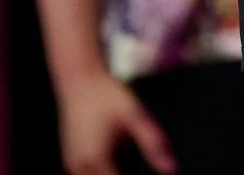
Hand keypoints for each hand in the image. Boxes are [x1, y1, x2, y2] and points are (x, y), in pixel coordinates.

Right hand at [52, 68, 174, 174]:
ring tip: (127, 158)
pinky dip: (104, 173)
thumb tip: (172, 170)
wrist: (78, 79)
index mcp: (96, 160)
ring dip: (113, 174)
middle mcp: (80, 168)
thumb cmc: (106, 95)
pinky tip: (115, 164)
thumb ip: (153, 143)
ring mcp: (72, 166)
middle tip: (139, 162)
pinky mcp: (71, 162)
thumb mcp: (135, 115)